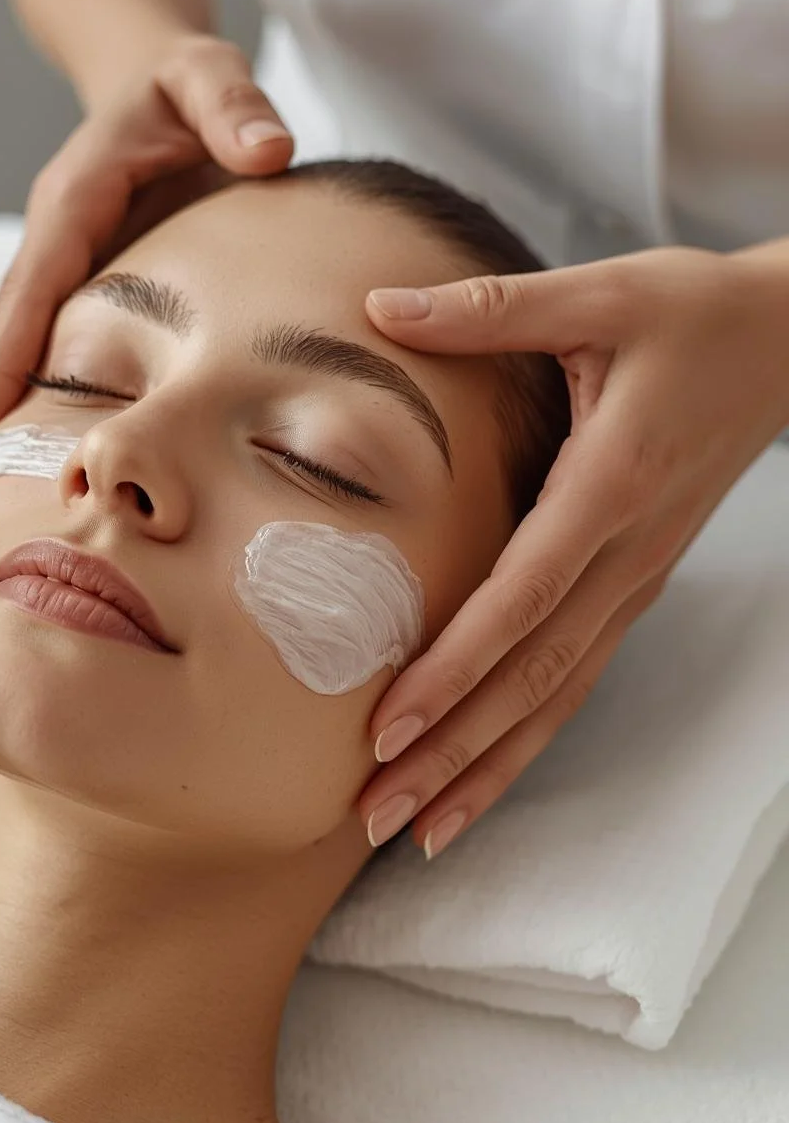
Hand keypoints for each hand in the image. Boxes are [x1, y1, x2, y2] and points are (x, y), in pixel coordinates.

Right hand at [0, 34, 293, 569]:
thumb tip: (267, 149)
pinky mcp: (65, 312)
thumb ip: (230, 104)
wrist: (153, 88)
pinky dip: (7, 440)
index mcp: (63, 218)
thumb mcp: (204, 77)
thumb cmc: (178, 89)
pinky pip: (27, 383)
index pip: (14, 325)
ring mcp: (48, 292)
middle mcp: (40, 264)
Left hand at [359, 243, 788, 856]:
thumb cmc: (691, 315)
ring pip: (553, 700)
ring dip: (481, 768)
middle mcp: (624, 557)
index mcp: (610, 486)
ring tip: (412, 829)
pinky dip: (521, 743)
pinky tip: (473, 785)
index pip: (521, 597)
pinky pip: (571, 685)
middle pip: (531, 678)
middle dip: (450, 750)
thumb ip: (488, 311)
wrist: (787, 344)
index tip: (388, 726)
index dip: (454, 667)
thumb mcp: (598, 294)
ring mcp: (633, 586)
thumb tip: (379, 307)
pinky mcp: (630, 593)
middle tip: (374, 812)